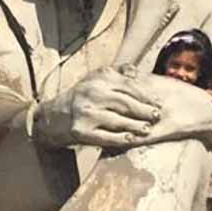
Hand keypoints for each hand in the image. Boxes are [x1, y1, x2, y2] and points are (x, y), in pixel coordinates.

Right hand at [33, 65, 161, 149]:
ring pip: (117, 120)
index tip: (158, 102)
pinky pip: (106, 136)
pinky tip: (132, 139)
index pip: (128, 86)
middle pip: (125, 103)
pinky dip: (120, 139)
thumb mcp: (95, 78)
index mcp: (99, 79)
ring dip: (135, 126)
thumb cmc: (81, 96)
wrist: (53, 115)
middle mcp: (92, 93)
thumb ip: (117, 73)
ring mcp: (86, 113)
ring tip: (147, 128)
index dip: (146, 95)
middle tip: (156, 115)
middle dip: (144, 110)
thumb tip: (136, 71)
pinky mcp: (81, 131)